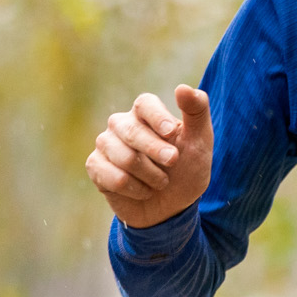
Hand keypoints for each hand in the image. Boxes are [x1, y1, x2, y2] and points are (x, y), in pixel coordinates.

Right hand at [84, 86, 213, 229]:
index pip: (144, 104)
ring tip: (160, 181)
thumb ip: (197, 112)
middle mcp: (121, 124)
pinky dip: (136, 190)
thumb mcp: (200, 142)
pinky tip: (142, 191)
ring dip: (151, 176)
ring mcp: (105, 145)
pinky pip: (114, 178)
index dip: (157, 117)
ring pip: (125, 158)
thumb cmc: (186, 170)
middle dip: (156, 151)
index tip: (171, 132)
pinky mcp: (95, 166)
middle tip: (172, 162)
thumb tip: (182, 88)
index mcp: (144, 112)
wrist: (171, 208)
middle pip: (132, 131)